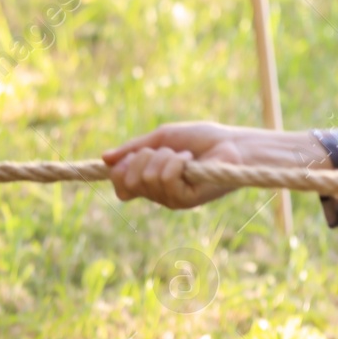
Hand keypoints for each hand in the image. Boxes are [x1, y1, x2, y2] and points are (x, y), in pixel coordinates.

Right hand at [102, 121, 243, 208]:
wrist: (233, 144)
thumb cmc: (201, 140)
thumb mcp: (159, 139)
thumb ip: (132, 149)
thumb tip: (104, 158)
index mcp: (150, 182)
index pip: (120, 187)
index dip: (120, 170)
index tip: (135, 155)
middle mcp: (158, 195)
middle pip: (128, 179)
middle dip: (144, 157)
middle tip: (167, 152)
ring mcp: (171, 199)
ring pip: (147, 177)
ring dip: (164, 157)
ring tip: (184, 156)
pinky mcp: (186, 200)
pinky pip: (165, 179)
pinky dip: (176, 163)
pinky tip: (190, 161)